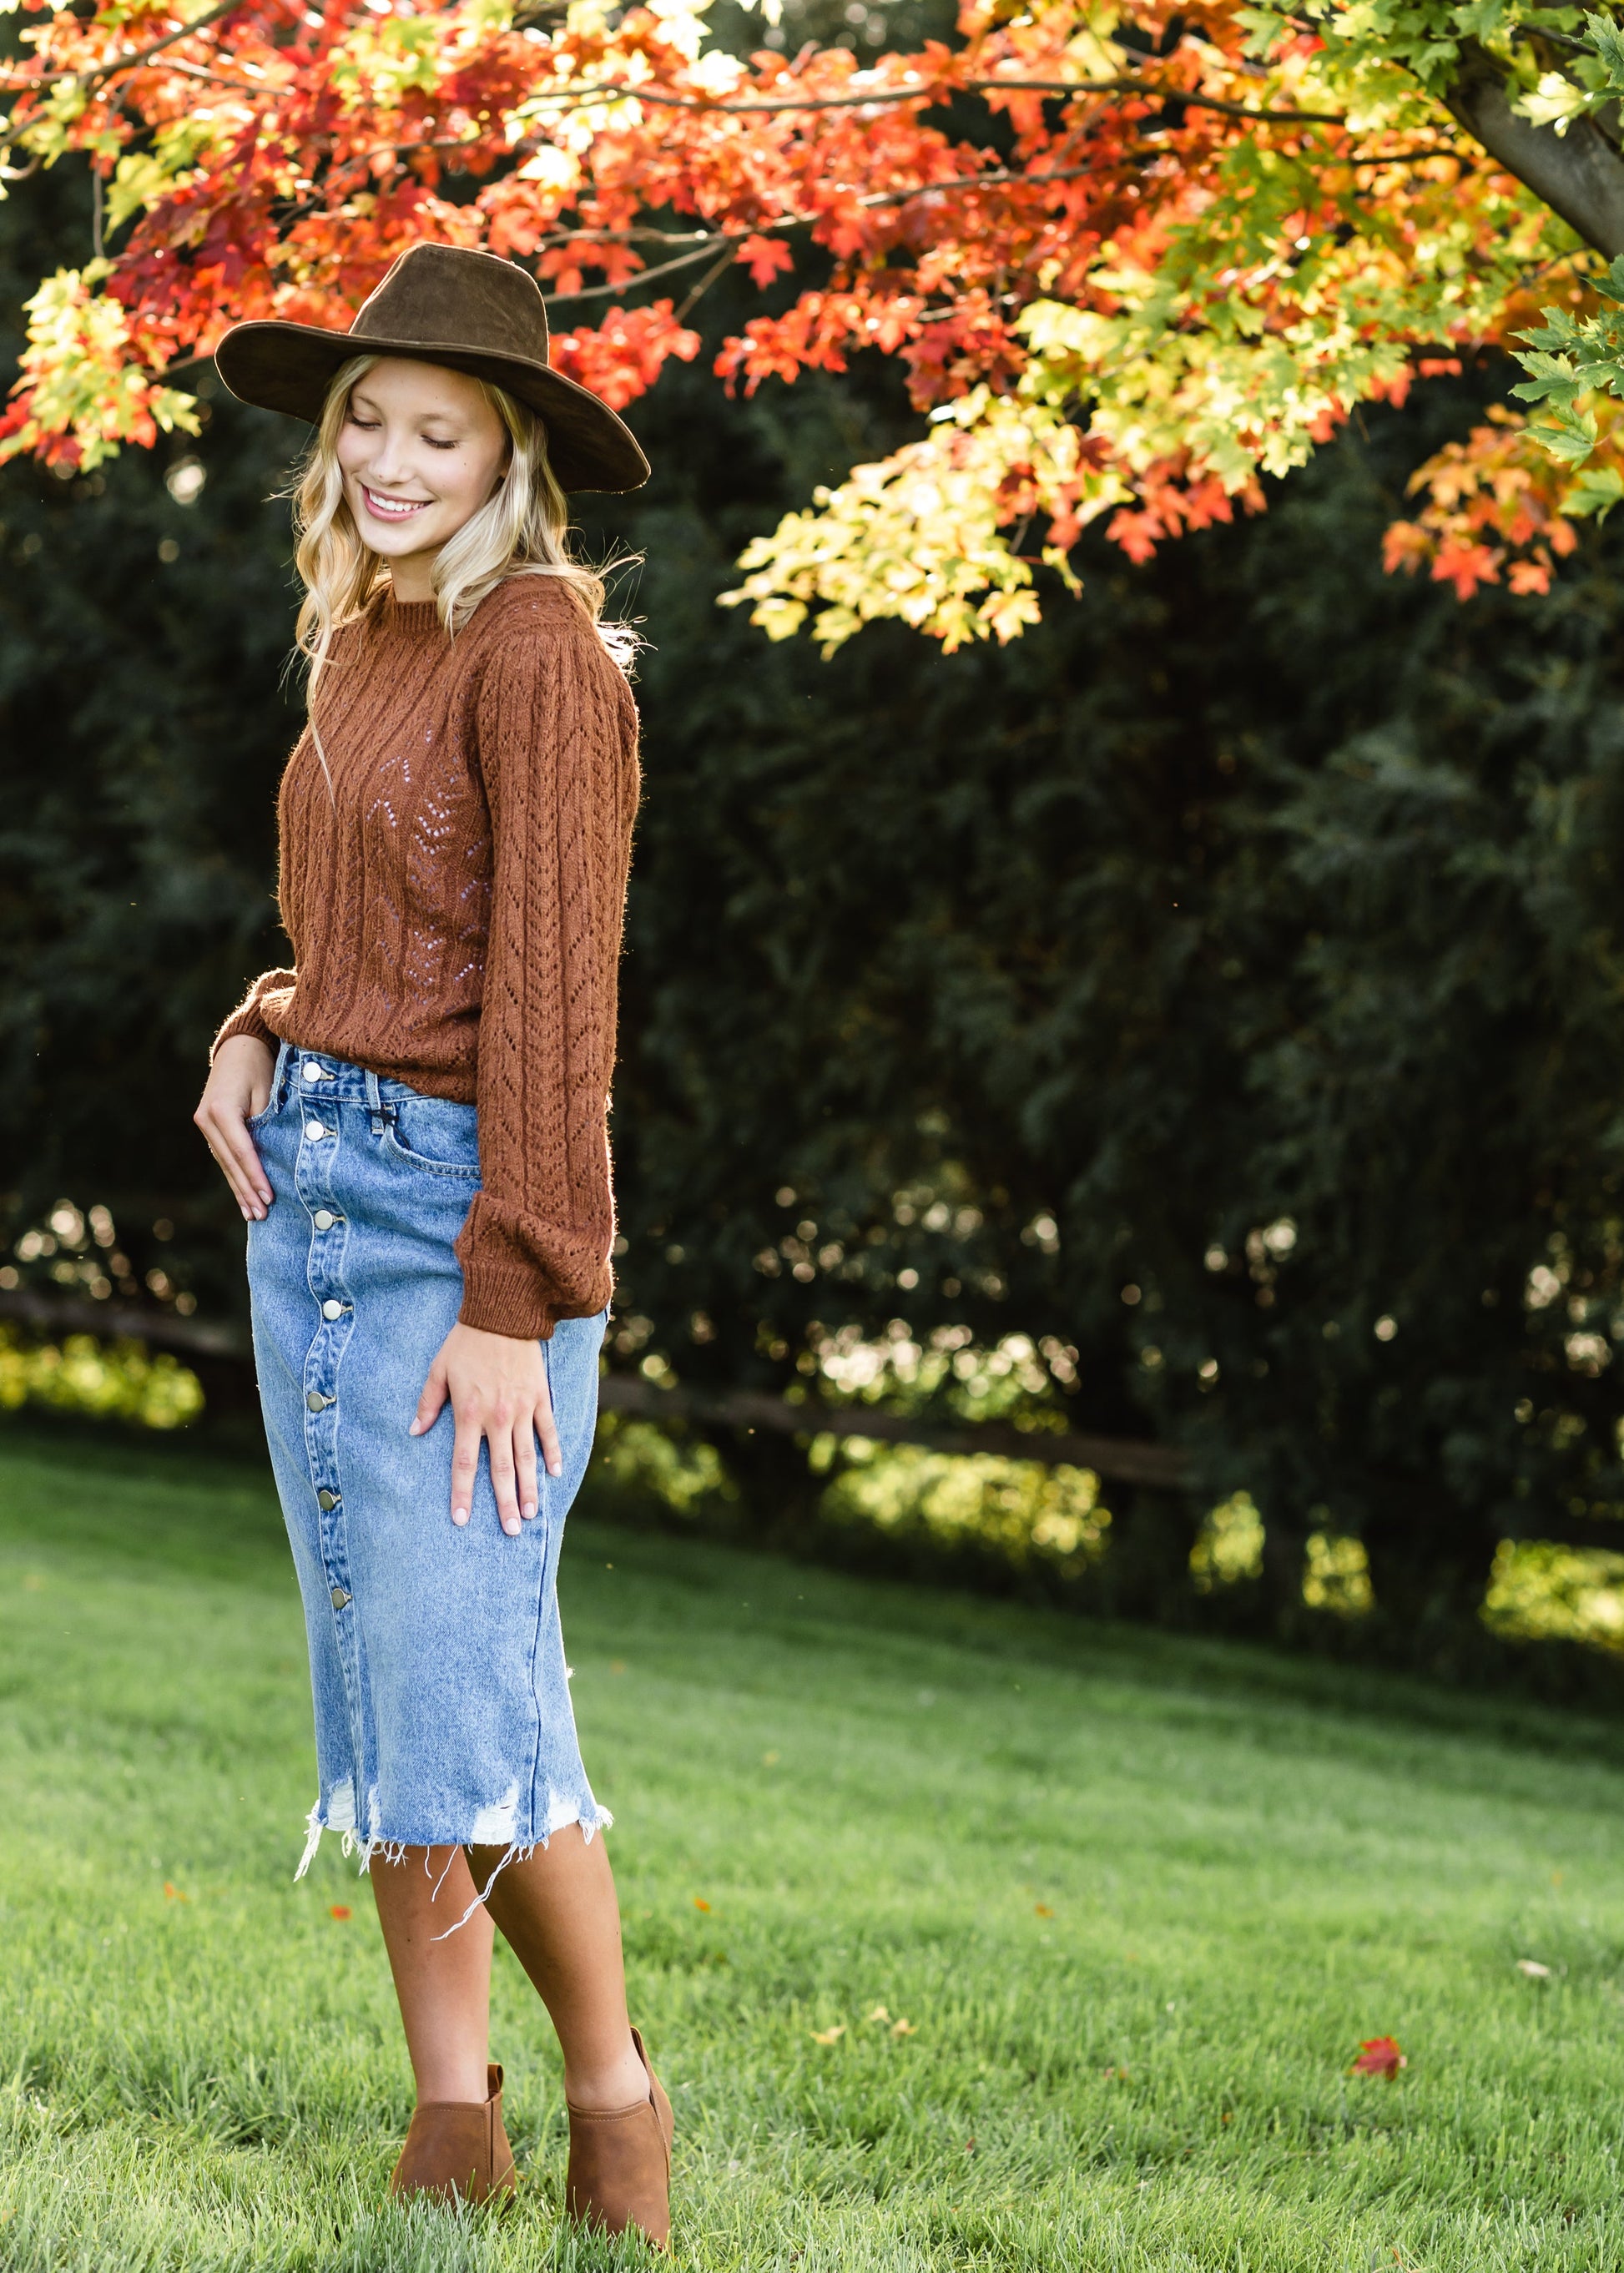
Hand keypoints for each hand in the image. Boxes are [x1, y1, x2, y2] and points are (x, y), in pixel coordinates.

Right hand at [194, 1035, 275, 1220]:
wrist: (239, 1046)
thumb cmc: (260, 1067)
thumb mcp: (268, 1092)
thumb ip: (267, 1124)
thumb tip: (274, 1159)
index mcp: (221, 1110)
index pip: (242, 1151)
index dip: (255, 1176)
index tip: (269, 1197)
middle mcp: (206, 1119)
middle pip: (229, 1162)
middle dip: (246, 1190)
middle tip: (261, 1215)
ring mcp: (204, 1124)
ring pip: (224, 1163)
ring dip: (239, 1189)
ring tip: (253, 1214)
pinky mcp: (208, 1127)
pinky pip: (223, 1156)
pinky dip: (234, 1175)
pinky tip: (243, 1195)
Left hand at [411, 1321, 561, 1535]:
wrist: (503, 1313)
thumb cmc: (466, 1342)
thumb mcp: (438, 1370)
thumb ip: (427, 1404)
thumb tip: (414, 1432)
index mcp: (468, 1414)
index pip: (463, 1464)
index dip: (462, 1494)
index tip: (462, 1520)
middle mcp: (496, 1417)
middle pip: (500, 1469)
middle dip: (504, 1503)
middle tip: (511, 1531)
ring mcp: (521, 1409)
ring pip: (526, 1457)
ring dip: (529, 1487)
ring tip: (531, 1513)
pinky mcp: (539, 1398)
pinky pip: (548, 1431)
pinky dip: (552, 1452)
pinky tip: (554, 1473)